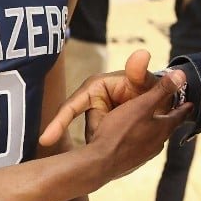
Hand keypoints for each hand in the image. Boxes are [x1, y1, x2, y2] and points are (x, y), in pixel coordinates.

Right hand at [40, 49, 166, 146]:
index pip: (71, 106)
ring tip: (134, 127)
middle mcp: (89, 103)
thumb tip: (142, 54)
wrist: (154, 100)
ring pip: (97, 139)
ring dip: (114, 139)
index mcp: (94, 88)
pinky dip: (113, 145)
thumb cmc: (145, 86)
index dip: (58, 122)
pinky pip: (103, 144)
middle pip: (90, 128)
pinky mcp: (101, 132)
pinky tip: (126, 140)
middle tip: (130, 123)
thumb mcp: (143, 80)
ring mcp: (95, 119)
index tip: (45, 140)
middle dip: (107, 132)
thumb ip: (140, 72)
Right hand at [83, 66, 191, 180]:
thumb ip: (161, 90)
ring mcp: (144, 155)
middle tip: (172, 112)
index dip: (185, 108)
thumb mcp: (142, 104)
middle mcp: (157, 144)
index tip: (191, 104)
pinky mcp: (131, 162)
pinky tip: (132, 138)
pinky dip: (140, 138)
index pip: (179, 116)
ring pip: (154, 138)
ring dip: (154, 130)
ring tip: (152, 124)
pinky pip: (140, 146)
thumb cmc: (120, 130)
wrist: (100, 162)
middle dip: (169, 119)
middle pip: (166, 128)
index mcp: (162, 129)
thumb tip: (181, 75)